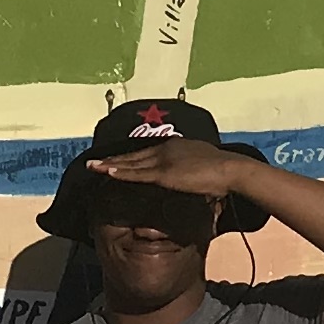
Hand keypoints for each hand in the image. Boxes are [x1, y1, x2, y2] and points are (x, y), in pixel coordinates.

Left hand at [87, 139, 257, 204]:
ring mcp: (163, 160)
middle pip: (133, 156)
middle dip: (113, 160)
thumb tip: (193, 176)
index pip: (146, 152)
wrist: (230, 169)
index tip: (116, 161)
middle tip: (94, 163)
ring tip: (93, 167)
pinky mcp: (163, 173)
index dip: (129, 158)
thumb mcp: (205, 165)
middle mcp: (165, 149)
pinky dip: (120, 173)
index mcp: (175, 146)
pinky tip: (107, 173)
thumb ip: (193, 168)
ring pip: (130, 164)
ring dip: (110, 166)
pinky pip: (137, 174)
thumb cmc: (223, 170)